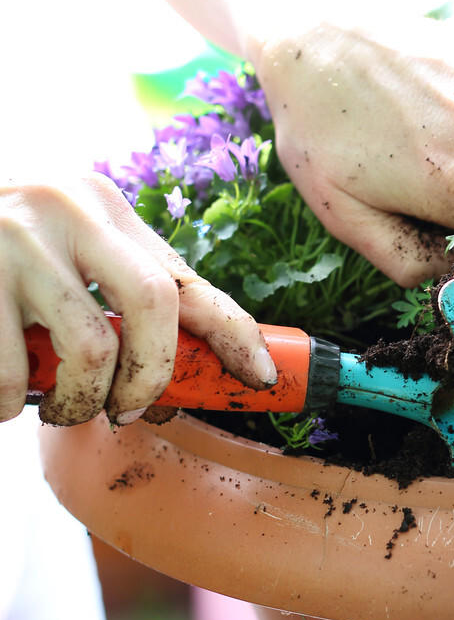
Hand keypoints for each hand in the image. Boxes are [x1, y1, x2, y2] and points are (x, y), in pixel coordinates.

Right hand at [0, 175, 276, 425]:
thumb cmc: (1, 243)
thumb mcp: (67, 244)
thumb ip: (117, 292)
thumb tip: (178, 389)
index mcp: (107, 209)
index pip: (191, 279)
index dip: (236, 334)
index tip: (261, 377)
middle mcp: (68, 211)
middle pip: (155, 306)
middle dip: (153, 377)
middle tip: (131, 410)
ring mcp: (12, 237)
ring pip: (88, 349)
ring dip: (81, 401)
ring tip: (63, 407)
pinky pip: (8, 370)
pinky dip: (9, 402)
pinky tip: (4, 399)